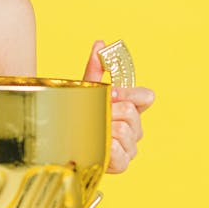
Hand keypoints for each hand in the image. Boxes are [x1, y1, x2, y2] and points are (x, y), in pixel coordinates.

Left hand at [83, 40, 154, 173]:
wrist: (62, 141)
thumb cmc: (77, 116)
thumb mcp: (85, 90)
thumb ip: (95, 68)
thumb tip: (101, 44)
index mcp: (131, 107)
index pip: (146, 97)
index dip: (129, 93)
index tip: (110, 93)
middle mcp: (134, 127)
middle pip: (131, 113)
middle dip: (108, 111)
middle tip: (92, 114)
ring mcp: (130, 147)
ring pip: (125, 131)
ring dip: (104, 129)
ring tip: (91, 130)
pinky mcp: (122, 163)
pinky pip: (120, 152)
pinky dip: (106, 147)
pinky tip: (95, 145)